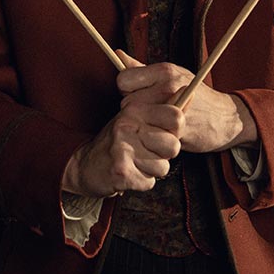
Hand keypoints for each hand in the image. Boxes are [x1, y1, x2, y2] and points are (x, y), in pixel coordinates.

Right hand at [61, 97, 182, 196]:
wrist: (85, 166)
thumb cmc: (118, 141)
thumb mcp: (138, 117)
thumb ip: (163, 106)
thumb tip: (189, 91)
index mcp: (134, 109)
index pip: (177, 117)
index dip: (175, 130)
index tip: (162, 132)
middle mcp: (127, 125)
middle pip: (173, 145)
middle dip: (165, 154)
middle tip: (147, 151)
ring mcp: (122, 148)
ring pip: (163, 167)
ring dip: (152, 170)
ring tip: (135, 162)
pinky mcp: (120, 172)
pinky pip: (149, 182)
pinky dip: (142, 182)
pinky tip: (129, 174)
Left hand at [115, 53, 257, 153]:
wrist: (226, 118)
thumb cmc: (194, 95)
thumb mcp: (171, 75)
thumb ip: (141, 68)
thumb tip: (117, 53)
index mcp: (165, 70)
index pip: (124, 79)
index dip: (128, 89)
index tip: (140, 94)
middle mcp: (168, 85)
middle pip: (126, 101)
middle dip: (135, 109)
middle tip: (151, 111)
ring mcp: (174, 107)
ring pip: (136, 119)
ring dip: (142, 124)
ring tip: (157, 121)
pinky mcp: (177, 128)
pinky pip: (150, 134)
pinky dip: (153, 136)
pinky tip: (163, 131)